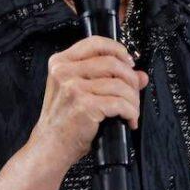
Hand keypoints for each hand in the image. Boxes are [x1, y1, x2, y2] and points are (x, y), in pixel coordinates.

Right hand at [29, 36, 148, 167]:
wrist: (50, 146)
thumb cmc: (63, 121)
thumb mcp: (79, 93)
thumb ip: (107, 78)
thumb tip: (140, 75)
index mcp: (60, 62)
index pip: (95, 43)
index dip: (118, 50)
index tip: (129, 62)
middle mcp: (64, 72)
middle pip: (112, 63)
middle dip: (130, 79)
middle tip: (134, 93)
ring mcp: (73, 88)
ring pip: (119, 84)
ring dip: (133, 99)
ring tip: (132, 111)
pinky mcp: (84, 105)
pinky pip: (120, 103)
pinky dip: (131, 112)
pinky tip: (129, 119)